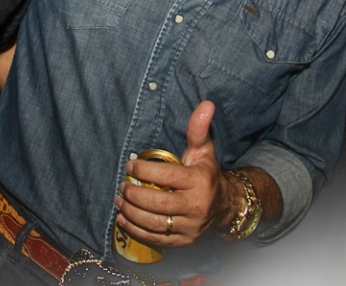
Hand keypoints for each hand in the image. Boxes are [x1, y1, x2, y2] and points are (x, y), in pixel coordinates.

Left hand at [114, 101, 235, 247]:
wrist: (225, 205)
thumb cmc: (207, 174)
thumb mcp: (204, 150)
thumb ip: (198, 128)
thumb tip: (206, 104)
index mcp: (200, 182)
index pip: (166, 176)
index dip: (144, 170)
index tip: (130, 165)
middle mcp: (197, 206)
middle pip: (158, 203)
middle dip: (134, 194)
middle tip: (122, 185)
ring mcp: (191, 227)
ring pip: (155, 224)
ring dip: (132, 213)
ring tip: (120, 201)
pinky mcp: (184, 241)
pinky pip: (156, 240)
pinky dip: (136, 231)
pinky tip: (123, 219)